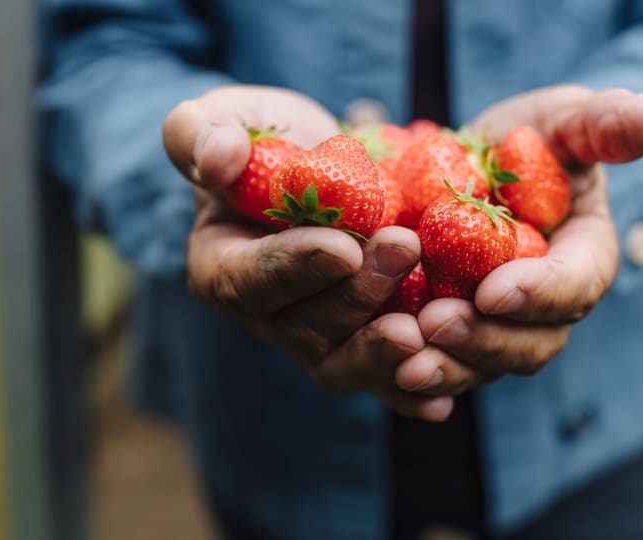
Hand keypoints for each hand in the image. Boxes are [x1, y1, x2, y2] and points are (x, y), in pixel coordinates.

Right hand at [163, 85, 479, 420]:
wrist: (315, 167)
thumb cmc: (264, 139)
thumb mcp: (227, 117)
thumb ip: (201, 132)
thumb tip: (219, 157)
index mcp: (222, 266)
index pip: (249, 279)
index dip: (294, 268)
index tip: (343, 248)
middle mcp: (266, 316)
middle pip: (305, 326)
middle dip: (357, 294)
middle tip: (405, 247)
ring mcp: (314, 337)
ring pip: (342, 363)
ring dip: (382, 352)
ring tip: (427, 330)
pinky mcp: (358, 343)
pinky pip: (380, 380)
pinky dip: (408, 392)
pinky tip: (440, 400)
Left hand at [417, 86, 642, 375]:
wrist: (470, 169)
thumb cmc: (528, 141)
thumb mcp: (563, 120)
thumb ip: (601, 124)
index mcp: (583, 258)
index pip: (575, 285)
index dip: (539, 293)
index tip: (493, 290)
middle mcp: (546, 308)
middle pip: (530, 343)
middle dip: (485, 340)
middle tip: (435, 323)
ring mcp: (499, 328)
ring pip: (483, 366)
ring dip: (447, 368)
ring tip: (404, 361)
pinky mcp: (455, 336)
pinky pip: (441, 365)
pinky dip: (415, 376)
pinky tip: (386, 372)